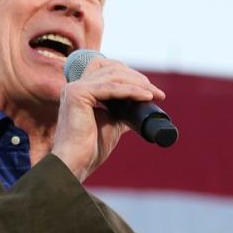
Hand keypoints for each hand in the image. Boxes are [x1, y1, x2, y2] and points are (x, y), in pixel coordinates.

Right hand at [51, 56, 165, 182]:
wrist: (76, 164)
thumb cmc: (90, 149)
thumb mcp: (111, 124)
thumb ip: (121, 111)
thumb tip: (140, 105)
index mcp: (80, 91)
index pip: (106, 69)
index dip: (129, 74)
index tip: (149, 89)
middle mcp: (75, 86)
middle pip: (112, 68)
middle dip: (138, 78)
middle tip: (157, 92)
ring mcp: (75, 88)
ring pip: (114, 76)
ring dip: (139, 83)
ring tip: (155, 94)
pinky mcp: (78, 94)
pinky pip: (112, 88)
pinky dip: (132, 91)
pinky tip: (146, 96)